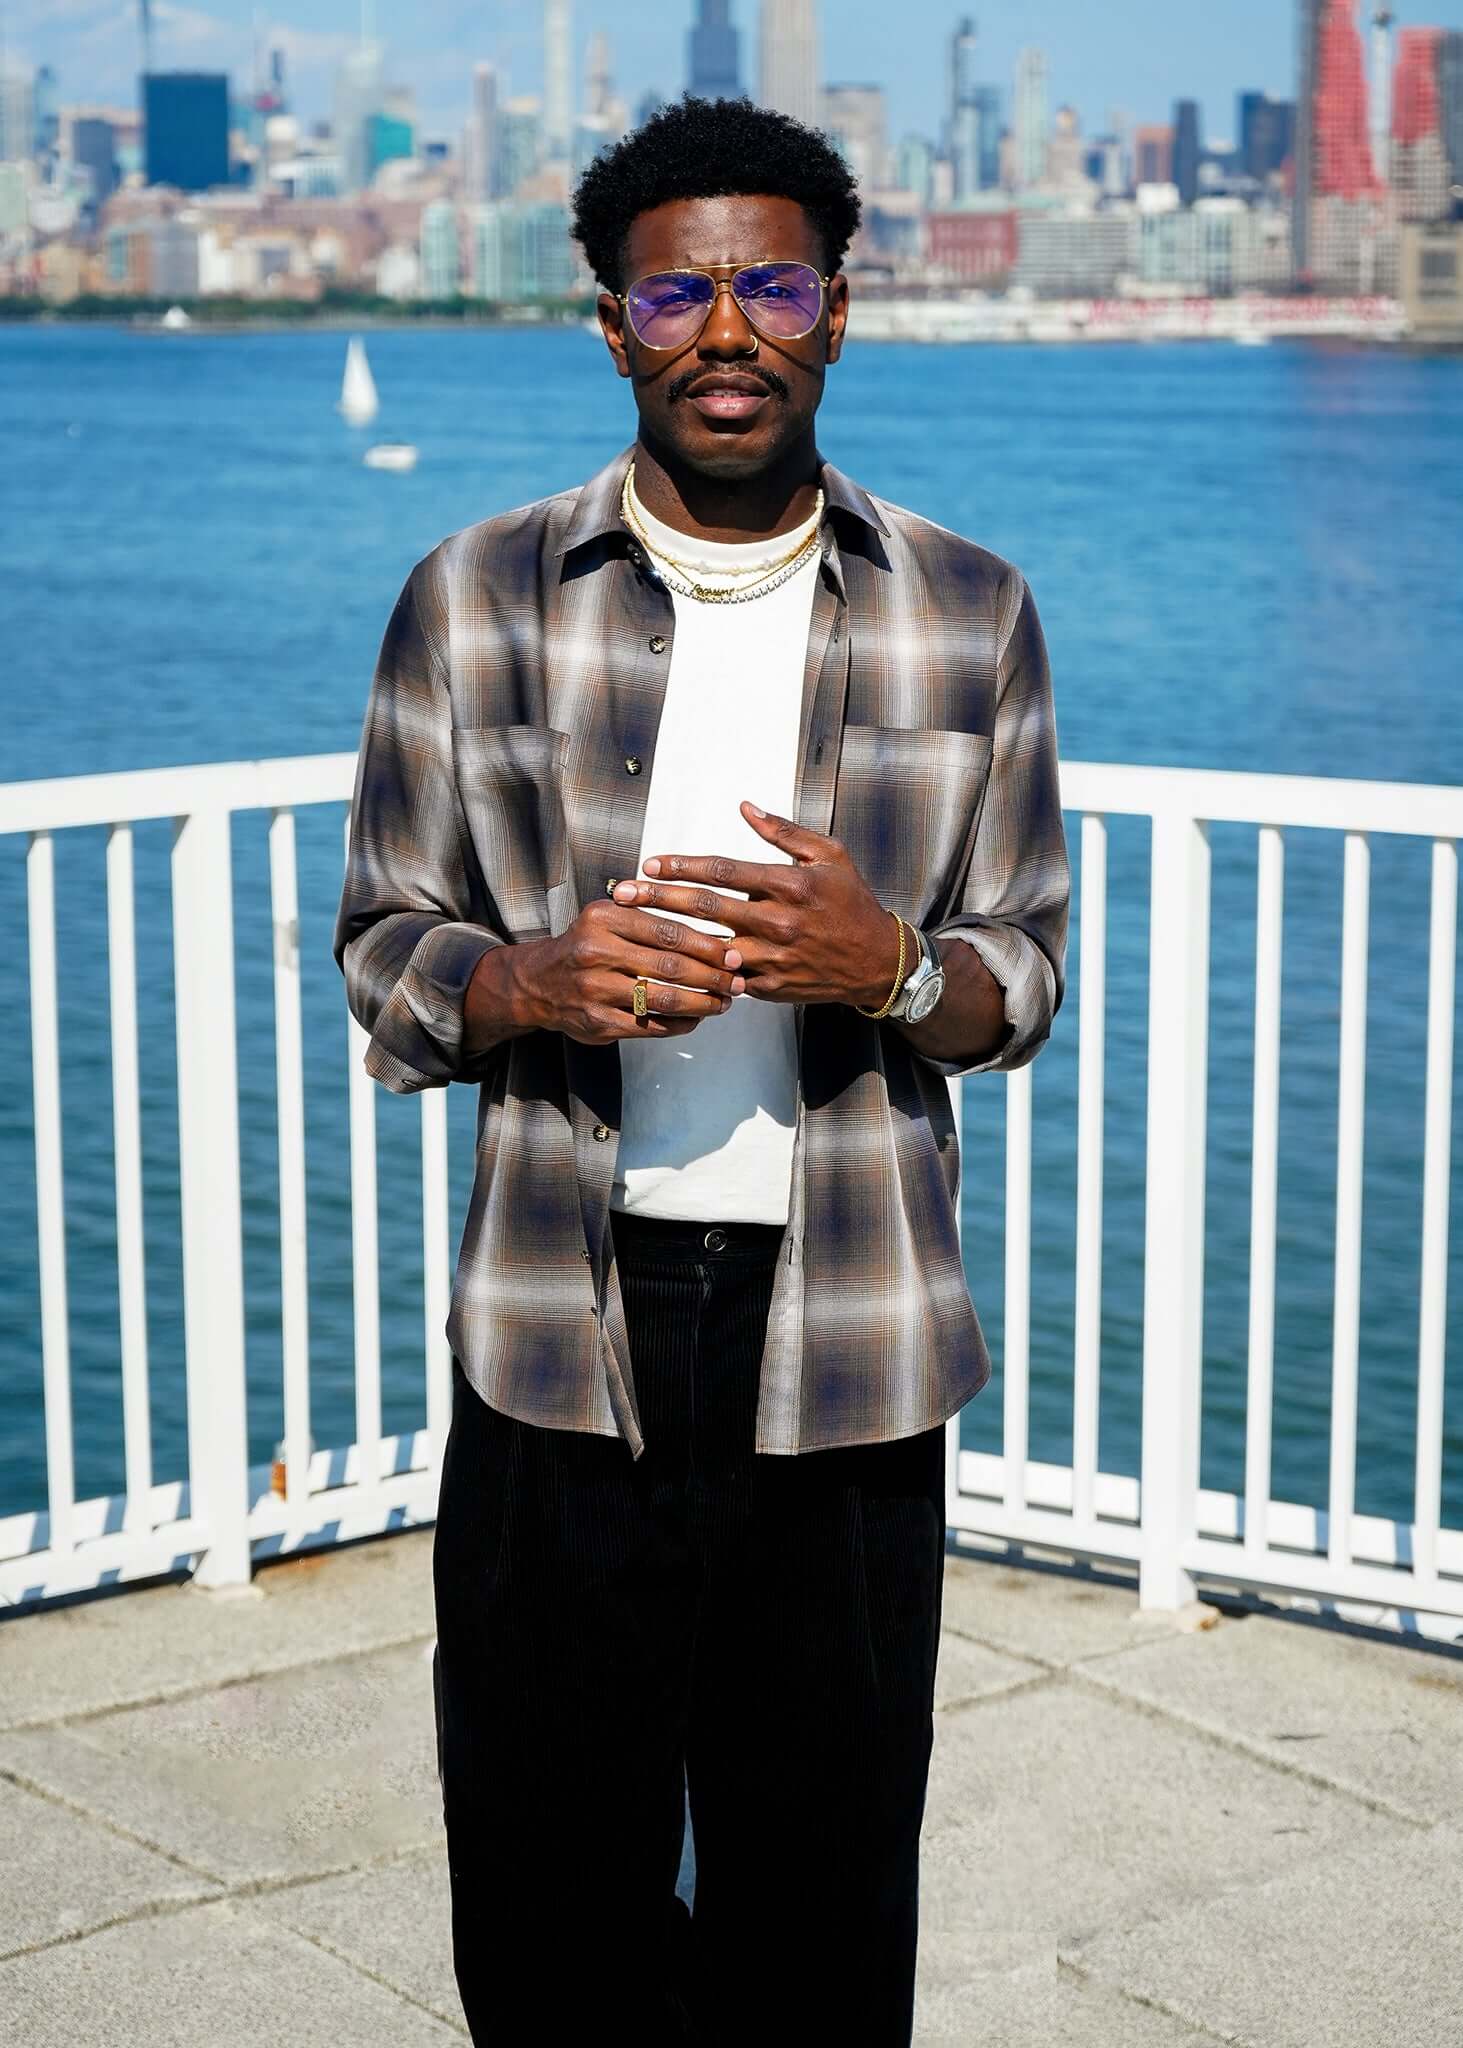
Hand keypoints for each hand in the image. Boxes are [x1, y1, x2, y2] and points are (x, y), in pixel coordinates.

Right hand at [466, 897, 740, 1048]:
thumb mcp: (607, 916)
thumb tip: (712, 922)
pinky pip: (650, 1026)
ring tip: (725, 1002)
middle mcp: (596, 953)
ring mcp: (595, 991)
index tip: (732, 952)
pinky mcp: (598, 1023)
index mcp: (603, 919)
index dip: (706, 944)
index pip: (667, 930)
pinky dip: (680, 1023)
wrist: (537, 983)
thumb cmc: (586, 945)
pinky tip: (697, 1018)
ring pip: (663, 999)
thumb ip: (648, 912)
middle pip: (670, 966)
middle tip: (738, 980)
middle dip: (712, 975)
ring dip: (702, 1003)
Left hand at [611, 802, 902, 1009]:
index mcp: (789, 884)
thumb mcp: (829, 856)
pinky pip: (726, 979)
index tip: (651, 862)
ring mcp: (773, 957)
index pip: (723, 870)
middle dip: (659, 899)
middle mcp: (778, 920)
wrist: (878, 961)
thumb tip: (744, 808)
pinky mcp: (771, 986)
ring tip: (633, 931)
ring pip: (710, 947)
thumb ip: (784, 832)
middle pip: (706, 907)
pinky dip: (698, 973)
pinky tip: (667, 967)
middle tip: (624, 894)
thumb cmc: (852, 902)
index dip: (683, 865)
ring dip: (669, 939)